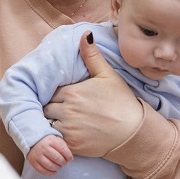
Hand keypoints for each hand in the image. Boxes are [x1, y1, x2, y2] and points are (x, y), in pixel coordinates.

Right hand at [27, 135, 72, 175]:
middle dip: (63, 162)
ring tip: (59, 166)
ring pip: (49, 165)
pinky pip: (42, 170)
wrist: (32, 141)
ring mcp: (37, 155)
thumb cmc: (47, 142)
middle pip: (57, 158)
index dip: (68, 156)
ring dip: (57, 168)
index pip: (62, 149)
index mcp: (51, 141)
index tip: (70, 158)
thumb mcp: (56, 139)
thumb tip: (69, 157)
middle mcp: (43, 148)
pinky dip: (50, 173)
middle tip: (64, 162)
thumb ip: (63, 146)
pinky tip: (54, 171)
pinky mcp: (33, 161)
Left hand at [44, 32, 143, 157]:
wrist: (133, 132)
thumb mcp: (108, 75)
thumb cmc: (121, 102)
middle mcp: (67, 110)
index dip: (54, 94)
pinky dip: (55, 137)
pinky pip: (53, 140)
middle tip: (60, 110)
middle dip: (50, 108)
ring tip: (63, 121)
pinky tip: (66, 133)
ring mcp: (68, 129)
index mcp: (72, 92)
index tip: (61, 97)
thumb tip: (84, 34)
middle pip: (45, 108)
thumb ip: (92, 56)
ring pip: (47, 124)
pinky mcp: (71, 144)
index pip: (50, 91)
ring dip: (51, 123)